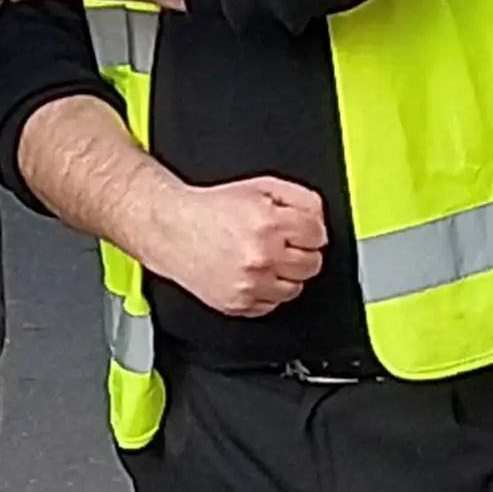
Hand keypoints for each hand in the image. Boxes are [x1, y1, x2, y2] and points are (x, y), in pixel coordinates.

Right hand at [157, 175, 328, 318]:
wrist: (173, 230)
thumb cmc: (212, 209)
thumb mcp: (260, 187)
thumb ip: (299, 198)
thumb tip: (319, 219)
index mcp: (268, 223)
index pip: (318, 236)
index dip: (309, 230)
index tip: (299, 230)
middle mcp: (261, 257)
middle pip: (311, 264)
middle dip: (301, 252)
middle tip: (282, 243)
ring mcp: (250, 284)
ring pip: (295, 288)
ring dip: (285, 274)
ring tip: (265, 258)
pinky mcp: (239, 304)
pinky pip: (272, 305)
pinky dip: (266, 291)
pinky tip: (251, 273)